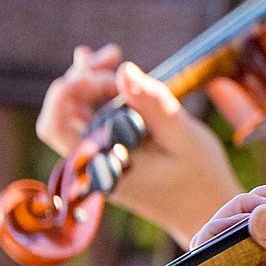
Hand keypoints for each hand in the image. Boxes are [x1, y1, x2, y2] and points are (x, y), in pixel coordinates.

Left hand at [37, 46, 239, 244]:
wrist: (208, 212)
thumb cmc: (201, 178)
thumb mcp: (184, 137)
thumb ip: (152, 104)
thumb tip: (124, 70)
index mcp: (102, 167)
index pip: (57, 124)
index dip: (69, 89)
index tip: (104, 71)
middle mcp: (91, 165)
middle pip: (63, 113)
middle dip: (82, 78)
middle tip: (114, 54)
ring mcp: (98, 160)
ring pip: (75, 114)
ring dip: (91, 83)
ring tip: (114, 55)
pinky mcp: (110, 154)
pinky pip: (93, 121)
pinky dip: (100, 95)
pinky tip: (110, 74)